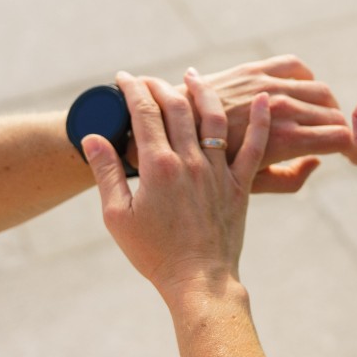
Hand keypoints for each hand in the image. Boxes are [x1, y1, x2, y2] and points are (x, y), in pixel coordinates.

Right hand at [83, 70, 267, 301]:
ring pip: (214, 118)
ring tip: (192, 76)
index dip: (133, 90)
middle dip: (160, 86)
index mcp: (158, 167)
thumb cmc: (153, 253)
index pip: (145, 113)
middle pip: (178, 108)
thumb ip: (106, 172)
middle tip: (148, 79)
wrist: (198, 280)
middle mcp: (191, 162)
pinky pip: (255, 147)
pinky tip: (265, 100)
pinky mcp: (240, 185)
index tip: (124, 78)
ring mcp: (218, 172)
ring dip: (203, 91)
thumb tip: (91, 136)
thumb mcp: (117, 215)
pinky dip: (262, 121)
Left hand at [127, 55, 356, 192]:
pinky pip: (293, 65)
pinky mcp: (252, 70)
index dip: (353, 151)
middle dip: (344, 130)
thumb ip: (291, 180)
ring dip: (329, 105)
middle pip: (333, 112)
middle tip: (343, 146)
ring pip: (318, 89)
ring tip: (326, 121)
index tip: (354, 162)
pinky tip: (305, 90)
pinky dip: (306, 76)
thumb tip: (318, 163)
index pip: (339, 137)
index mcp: (281, 139)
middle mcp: (278, 107)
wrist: (161, 134)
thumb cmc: (202, 172)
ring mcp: (265, 86)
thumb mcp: (251, 187)